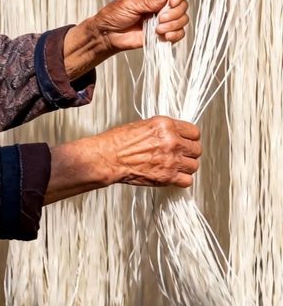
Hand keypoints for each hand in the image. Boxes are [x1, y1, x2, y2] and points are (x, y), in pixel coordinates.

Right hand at [46, 115, 201, 202]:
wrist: (108, 158)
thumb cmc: (119, 142)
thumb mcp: (144, 125)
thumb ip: (163, 130)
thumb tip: (174, 135)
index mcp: (166, 125)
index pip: (194, 132)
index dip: (190, 138)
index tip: (187, 142)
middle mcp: (172, 141)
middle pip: (197, 149)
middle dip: (189, 153)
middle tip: (180, 155)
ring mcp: (171, 160)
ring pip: (194, 166)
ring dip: (186, 167)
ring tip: (176, 166)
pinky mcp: (167, 176)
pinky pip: (187, 181)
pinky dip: (182, 180)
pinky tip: (174, 176)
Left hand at [93, 0, 188, 54]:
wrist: (107, 35)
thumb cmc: (114, 15)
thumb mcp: (130, 4)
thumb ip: (149, 1)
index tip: (171, 2)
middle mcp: (161, 4)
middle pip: (182, 5)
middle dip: (175, 13)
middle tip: (160, 19)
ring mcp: (163, 19)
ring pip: (183, 19)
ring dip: (174, 25)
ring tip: (158, 29)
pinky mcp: (163, 33)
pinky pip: (179, 33)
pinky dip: (175, 35)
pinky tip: (164, 36)